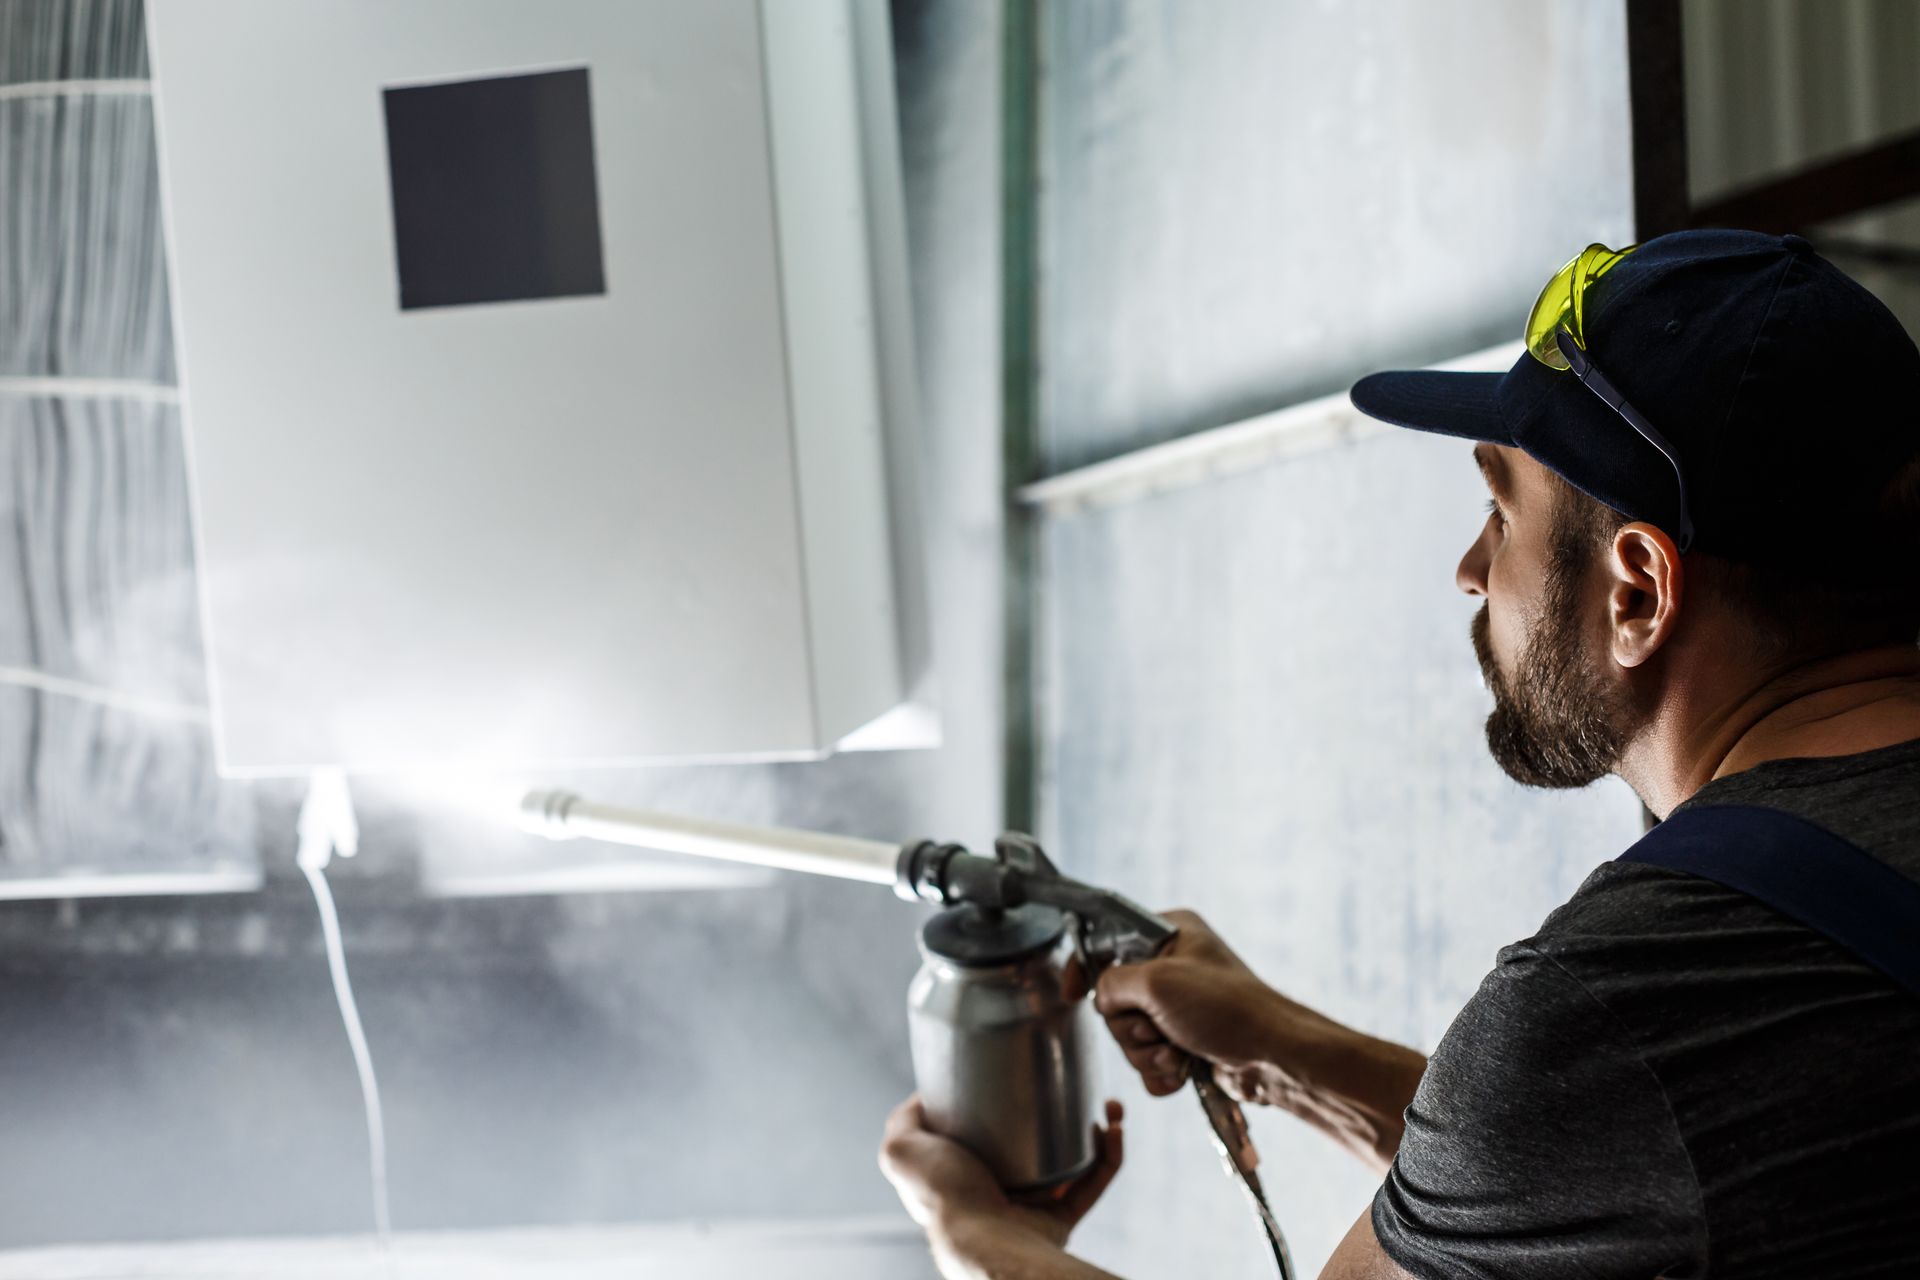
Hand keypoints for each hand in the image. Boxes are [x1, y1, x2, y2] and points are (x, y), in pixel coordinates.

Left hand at [879, 1094, 1124, 1253]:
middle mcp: (996, 1192)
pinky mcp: (1057, 1222)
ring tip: (1107, 1105)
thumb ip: (904, 1121)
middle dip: (1064, 1114)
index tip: (1031, 1074)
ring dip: (1094, 1130)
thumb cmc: (942, 1193)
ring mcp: (1029, 1209)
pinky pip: (1090, 1186)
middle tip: (1080, 1088)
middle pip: (1036, 1145)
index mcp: (963, 1176)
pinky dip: (1107, 1159)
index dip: (1012, 1105)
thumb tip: (923, 1094)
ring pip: (1070, 1162)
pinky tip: (1114, 1129)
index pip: (989, 1136)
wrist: (981, 1237)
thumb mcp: (903, 1148)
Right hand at [1094, 909, 1426, 1172]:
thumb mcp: (1159, 982)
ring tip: (1178, 1053)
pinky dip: (1160, 1072)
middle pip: (1114, 1001)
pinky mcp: (1184, 1042)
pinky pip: (1147, 1062)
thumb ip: (1113, 983)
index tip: (1070, 993)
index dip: (1084, 967)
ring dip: (1147, 1053)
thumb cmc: (1226, 1008)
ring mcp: (1178, 1008)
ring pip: (1128, 1037)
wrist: (1274, 1057)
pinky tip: (1183, 1070)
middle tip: (1160, 1029)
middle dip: (1132, 1028)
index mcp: (1169, 934)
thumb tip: (1100, 999)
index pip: (1108, 941)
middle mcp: (1172, 967)